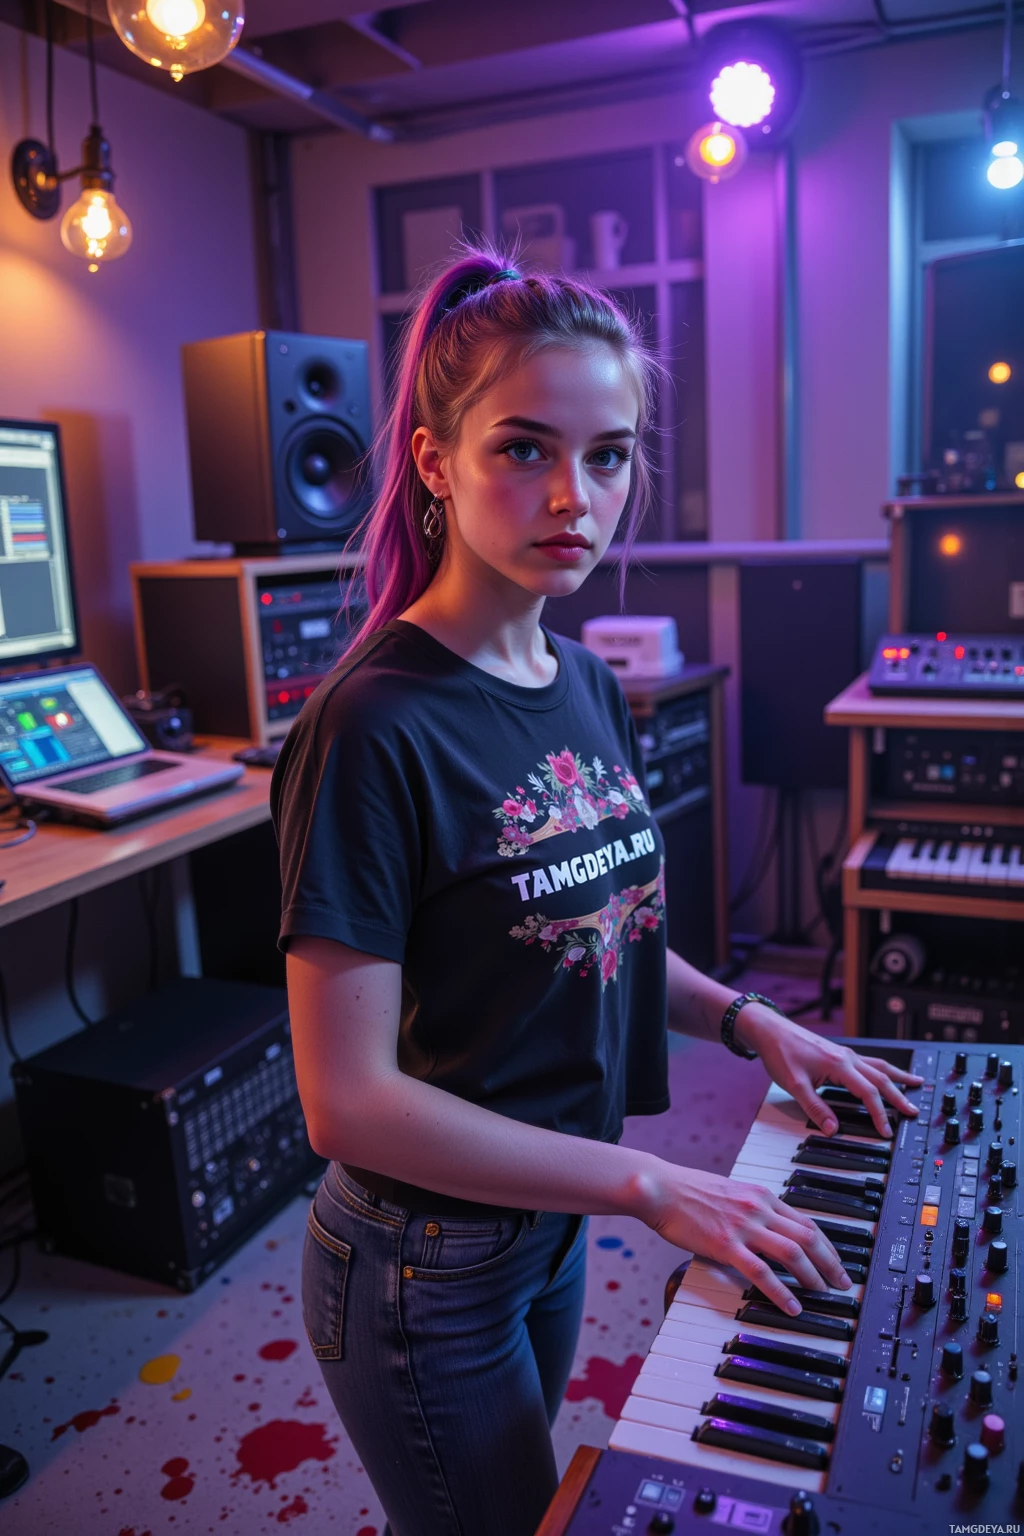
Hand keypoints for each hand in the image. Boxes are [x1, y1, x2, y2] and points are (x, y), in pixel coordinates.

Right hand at [641, 1162, 851, 1314]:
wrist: (660, 1187)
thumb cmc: (689, 1191)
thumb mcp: (730, 1192)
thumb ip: (753, 1208)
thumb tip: (771, 1228)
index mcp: (761, 1195)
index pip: (806, 1221)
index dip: (828, 1245)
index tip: (837, 1262)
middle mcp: (758, 1208)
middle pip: (809, 1237)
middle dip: (831, 1263)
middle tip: (843, 1283)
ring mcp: (743, 1226)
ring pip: (793, 1253)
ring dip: (813, 1276)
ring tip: (822, 1294)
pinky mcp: (726, 1245)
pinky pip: (762, 1272)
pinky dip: (782, 1292)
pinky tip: (792, 1306)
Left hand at [736, 1004, 922, 1137]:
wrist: (770, 1030)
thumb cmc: (781, 1053)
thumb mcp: (795, 1085)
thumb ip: (815, 1108)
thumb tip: (833, 1129)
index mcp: (839, 1065)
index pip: (868, 1092)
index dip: (879, 1113)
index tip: (886, 1130)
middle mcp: (847, 1057)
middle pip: (881, 1078)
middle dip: (899, 1095)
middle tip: (914, 1111)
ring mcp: (845, 1053)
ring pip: (879, 1066)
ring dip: (897, 1077)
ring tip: (916, 1084)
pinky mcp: (840, 1053)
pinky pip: (869, 1061)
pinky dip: (883, 1069)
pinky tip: (888, 1072)